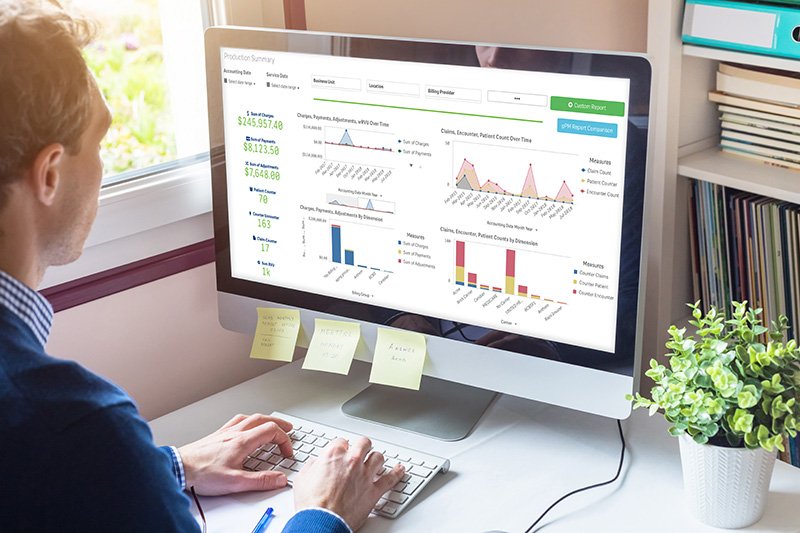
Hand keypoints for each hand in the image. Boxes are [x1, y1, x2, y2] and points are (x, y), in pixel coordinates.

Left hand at [178, 413, 293, 495]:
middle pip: (263, 420)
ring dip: (265, 419)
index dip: (284, 441)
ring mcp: (225, 431)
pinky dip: (248, 420)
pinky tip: (246, 425)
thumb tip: (279, 479)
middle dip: (279, 424)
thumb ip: (260, 481)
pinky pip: (237, 420)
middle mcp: (235, 432)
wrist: (179, 467)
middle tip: (289, 429)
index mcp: (242, 441)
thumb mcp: (235, 482)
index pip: (272, 431)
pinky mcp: (217, 434)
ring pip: (250, 417)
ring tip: (271, 424)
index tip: (287, 453)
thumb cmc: (202, 474)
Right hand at [293, 437, 404, 529]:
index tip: (342, 451)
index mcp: (334, 455)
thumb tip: (316, 464)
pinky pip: (391, 478)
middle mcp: (352, 461)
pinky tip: (400, 470)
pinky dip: (397, 473)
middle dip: (362, 446)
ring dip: (376, 459)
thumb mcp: (303, 479)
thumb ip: (312, 466)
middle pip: (364, 443)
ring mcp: (365, 475)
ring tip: (375, 461)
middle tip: (360, 450)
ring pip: (378, 457)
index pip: (342, 441)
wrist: (322, 522)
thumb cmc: (311, 504)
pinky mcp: (374, 491)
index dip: (341, 447)